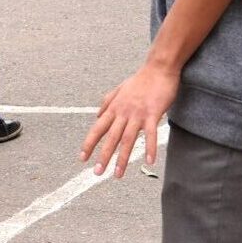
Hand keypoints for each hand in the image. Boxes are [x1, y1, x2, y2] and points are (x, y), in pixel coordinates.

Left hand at [79, 63, 179, 177]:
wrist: (159, 68)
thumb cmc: (141, 79)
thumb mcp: (119, 88)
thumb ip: (107, 102)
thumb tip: (97, 115)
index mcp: (114, 108)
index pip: (98, 129)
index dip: (89, 144)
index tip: (82, 158)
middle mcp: (123, 112)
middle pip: (111, 138)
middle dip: (103, 156)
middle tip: (97, 173)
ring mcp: (138, 113)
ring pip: (128, 139)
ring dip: (123, 158)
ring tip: (118, 174)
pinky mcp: (153, 113)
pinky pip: (151, 134)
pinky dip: (150, 148)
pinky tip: (149, 161)